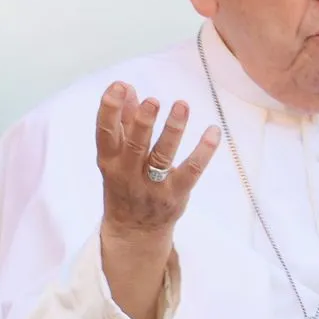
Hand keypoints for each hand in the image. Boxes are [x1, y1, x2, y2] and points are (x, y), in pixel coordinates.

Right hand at [97, 84, 218, 318]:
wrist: (134, 231)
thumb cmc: (124, 184)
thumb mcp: (115, 157)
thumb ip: (121, 123)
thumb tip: (126, 88)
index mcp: (109, 162)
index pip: (105, 134)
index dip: (109, 110)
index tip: (119, 86)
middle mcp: (127, 175)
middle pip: (135, 146)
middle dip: (142, 123)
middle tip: (153, 100)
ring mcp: (152, 187)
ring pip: (162, 157)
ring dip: (172, 131)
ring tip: (182, 105)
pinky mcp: (175, 195)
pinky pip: (191, 172)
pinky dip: (203, 151)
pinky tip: (213, 130)